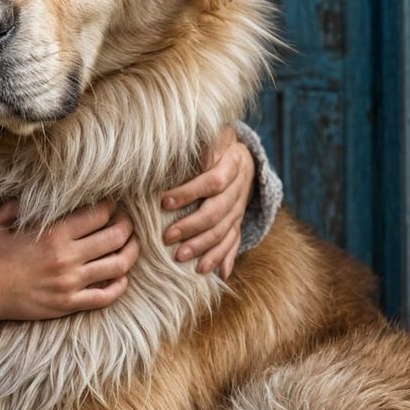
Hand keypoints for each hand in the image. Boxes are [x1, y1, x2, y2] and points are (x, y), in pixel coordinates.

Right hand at [0, 199, 137, 325]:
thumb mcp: (0, 220)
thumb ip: (20, 204)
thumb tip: (35, 193)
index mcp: (54, 233)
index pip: (99, 214)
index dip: (111, 206)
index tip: (112, 204)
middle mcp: (67, 257)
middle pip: (116, 237)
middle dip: (127, 226)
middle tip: (127, 222)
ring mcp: (70, 283)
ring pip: (118, 265)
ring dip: (131, 252)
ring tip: (132, 245)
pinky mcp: (68, 304)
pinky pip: (106, 296)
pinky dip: (120, 285)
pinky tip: (122, 277)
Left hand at [161, 126, 254, 277]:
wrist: (246, 158)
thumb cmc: (219, 145)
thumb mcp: (214, 136)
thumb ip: (202, 141)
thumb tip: (178, 142)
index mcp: (232, 166)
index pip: (212, 182)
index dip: (189, 193)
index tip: (164, 202)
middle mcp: (239, 189)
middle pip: (217, 212)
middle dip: (191, 227)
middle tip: (167, 238)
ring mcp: (240, 208)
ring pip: (225, 231)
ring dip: (204, 247)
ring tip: (182, 258)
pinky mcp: (239, 221)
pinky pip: (235, 241)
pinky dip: (225, 257)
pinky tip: (217, 272)